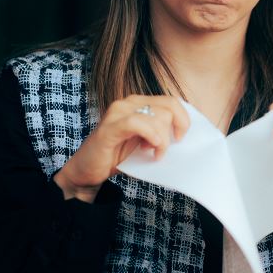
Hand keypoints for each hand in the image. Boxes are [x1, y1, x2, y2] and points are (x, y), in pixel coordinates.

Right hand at [54, 95, 189, 202]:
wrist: (88, 171)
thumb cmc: (117, 157)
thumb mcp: (146, 142)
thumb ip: (162, 133)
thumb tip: (185, 135)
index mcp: (139, 104)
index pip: (172, 101)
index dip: (183, 119)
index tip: (181, 138)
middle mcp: (129, 103)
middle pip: (169, 106)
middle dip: (175, 129)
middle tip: (164, 148)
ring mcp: (118, 112)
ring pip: (157, 116)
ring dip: (162, 139)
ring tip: (153, 153)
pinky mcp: (109, 127)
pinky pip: (137, 123)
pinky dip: (150, 135)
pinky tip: (151, 148)